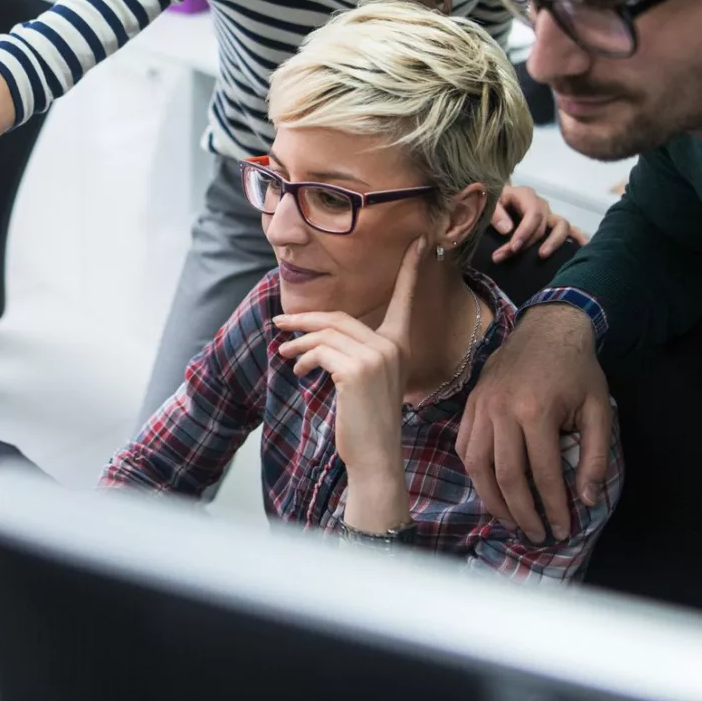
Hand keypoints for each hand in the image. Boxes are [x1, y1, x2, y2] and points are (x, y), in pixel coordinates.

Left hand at [274, 238, 423, 532]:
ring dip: (298, 343)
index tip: (420, 243)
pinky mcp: (357, 370)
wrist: (374, 458)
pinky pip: (320, 351)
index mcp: (399, 345)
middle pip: (340, 317)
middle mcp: (392, 346)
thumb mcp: (363, 381)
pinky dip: (302, 357)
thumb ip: (351, 353)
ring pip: (325, 334)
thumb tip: (312, 337)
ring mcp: (376, 357)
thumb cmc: (366, 421)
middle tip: (281, 322)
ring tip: (285, 353)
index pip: (405, 300)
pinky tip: (298, 370)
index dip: (410, 271)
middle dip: (307, 320)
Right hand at [455, 304, 611, 541]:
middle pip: (506, 477)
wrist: (548, 328)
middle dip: (523, 513)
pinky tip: (489, 489)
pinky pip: (465, 446)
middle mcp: (502, 410)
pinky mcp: (471, 403)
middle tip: (537, 535)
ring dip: (493, 500)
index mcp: (536, 411)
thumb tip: (587, 500)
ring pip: (478, 465)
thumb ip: (594, 456)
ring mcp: (482, 406)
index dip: (554, 508)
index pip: (543, 474)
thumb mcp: (599, 410)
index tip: (563, 529)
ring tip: (510, 521)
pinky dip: (474, 473)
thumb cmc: (577, 370)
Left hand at [490, 184, 587, 261]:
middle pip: (542, 225)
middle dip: (526, 243)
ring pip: (561, 226)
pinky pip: (569, 230)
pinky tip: (582, 248)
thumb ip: (495, 214)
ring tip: (542, 256)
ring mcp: (549, 214)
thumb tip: (508, 230)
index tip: (512, 248)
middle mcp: (541, 204)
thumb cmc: (491, 200)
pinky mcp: (551, 224)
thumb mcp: (488, 202)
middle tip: (506, 256)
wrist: (493, 198)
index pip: (533, 214)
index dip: (524, 232)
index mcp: (526, 195)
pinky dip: (577, 238)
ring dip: (553, 242)